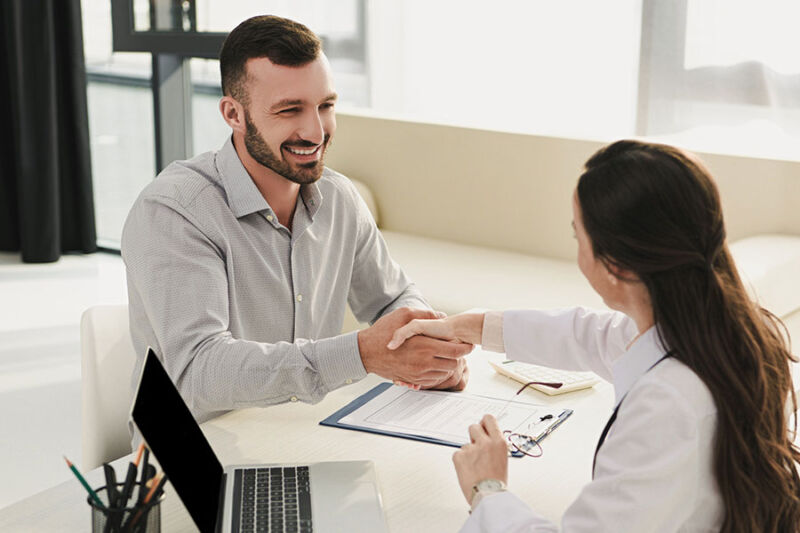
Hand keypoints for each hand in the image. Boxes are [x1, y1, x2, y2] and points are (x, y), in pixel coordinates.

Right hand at [358, 308, 472, 387]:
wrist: (366, 352)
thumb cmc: (383, 332)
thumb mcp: (403, 315)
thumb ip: (425, 314)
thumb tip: (441, 315)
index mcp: (425, 346)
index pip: (455, 351)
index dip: (466, 348)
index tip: (469, 344)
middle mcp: (424, 362)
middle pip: (453, 364)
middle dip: (458, 357)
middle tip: (458, 349)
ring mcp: (419, 373)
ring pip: (444, 373)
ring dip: (448, 365)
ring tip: (445, 355)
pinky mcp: (413, 380)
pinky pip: (433, 380)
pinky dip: (438, 373)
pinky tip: (434, 363)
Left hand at [452, 415, 508, 503]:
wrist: (489, 496)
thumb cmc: (497, 482)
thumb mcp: (502, 458)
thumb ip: (494, 444)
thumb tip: (487, 436)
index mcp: (499, 442)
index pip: (488, 419)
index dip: (484, 422)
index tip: (483, 426)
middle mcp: (485, 442)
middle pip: (473, 427)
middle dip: (474, 436)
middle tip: (476, 448)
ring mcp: (471, 449)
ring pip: (466, 443)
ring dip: (468, 452)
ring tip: (475, 466)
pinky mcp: (459, 456)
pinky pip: (458, 454)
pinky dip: (461, 461)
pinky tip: (468, 470)